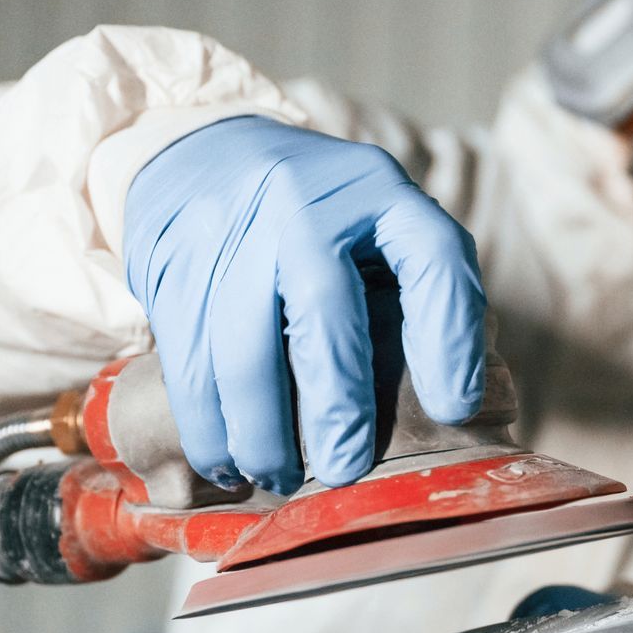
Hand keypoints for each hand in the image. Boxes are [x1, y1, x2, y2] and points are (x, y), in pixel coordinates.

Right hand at [124, 115, 485, 492]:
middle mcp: (306, 203)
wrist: (199, 153)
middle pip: (323, 306)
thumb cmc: (316, 218)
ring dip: (260, 432)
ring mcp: (232, 231)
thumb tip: (458, 410)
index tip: (454, 409)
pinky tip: (228, 461)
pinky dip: (208, 427)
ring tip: (278, 479)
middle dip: (336, 403)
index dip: (449, 338)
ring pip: (241, 349)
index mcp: (380, 194)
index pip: (433, 259)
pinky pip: (188, 363)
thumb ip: (414, 293)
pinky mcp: (173, 266)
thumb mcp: (377, 225)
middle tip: (345, 469)